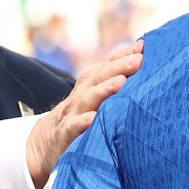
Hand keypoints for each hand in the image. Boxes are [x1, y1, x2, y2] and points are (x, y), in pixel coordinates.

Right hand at [26, 41, 142, 187]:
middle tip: (137, 60)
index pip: (108, 65)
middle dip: (119, 67)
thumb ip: (115, 82)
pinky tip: (91, 119)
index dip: (124, 55)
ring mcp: (73, 113)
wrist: (46, 141)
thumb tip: (142, 61)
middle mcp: (82, 94)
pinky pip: (72, 126)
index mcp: (91, 84)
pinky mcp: (65, 134)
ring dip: (103, 90)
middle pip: (99, 77)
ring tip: (120, 83)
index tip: (143, 46)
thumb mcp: (96, 97)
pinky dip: (81, 122)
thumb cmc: (81, 116)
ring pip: (88, 99)